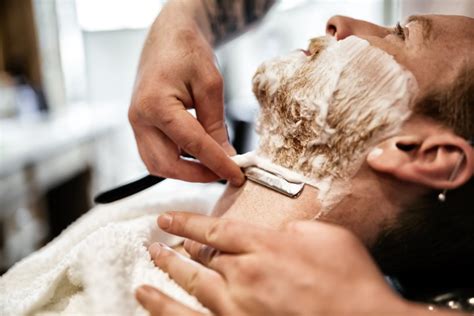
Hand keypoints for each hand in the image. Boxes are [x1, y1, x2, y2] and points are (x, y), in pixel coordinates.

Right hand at [128, 1, 243, 185]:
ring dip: (186, 172)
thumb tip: (225, 156)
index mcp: (156, 104)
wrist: (169, 37)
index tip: (237, 175)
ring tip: (213, 165)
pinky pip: (155, 155)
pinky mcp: (141, 126)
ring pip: (157, 165)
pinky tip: (198, 156)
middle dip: (198, 175)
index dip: (217, 163)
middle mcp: (139, 118)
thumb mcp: (210, 85)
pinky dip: (177, 161)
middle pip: (166, 164)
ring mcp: (136, 124)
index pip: (192, 144)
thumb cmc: (188, 52)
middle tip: (225, 173)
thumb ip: (216, 124)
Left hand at [136, 212, 418, 314]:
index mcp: (266, 246)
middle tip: (159, 243)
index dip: (189, 222)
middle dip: (178, 249)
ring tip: (150, 267)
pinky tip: (155, 305)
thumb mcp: (328, 238)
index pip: (217, 228)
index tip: (169, 219)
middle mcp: (247, 275)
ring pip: (193, 287)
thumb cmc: (351, 284)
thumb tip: (278, 233)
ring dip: (168, 274)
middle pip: (203, 258)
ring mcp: (240, 308)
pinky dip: (171, 312)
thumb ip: (295, 230)